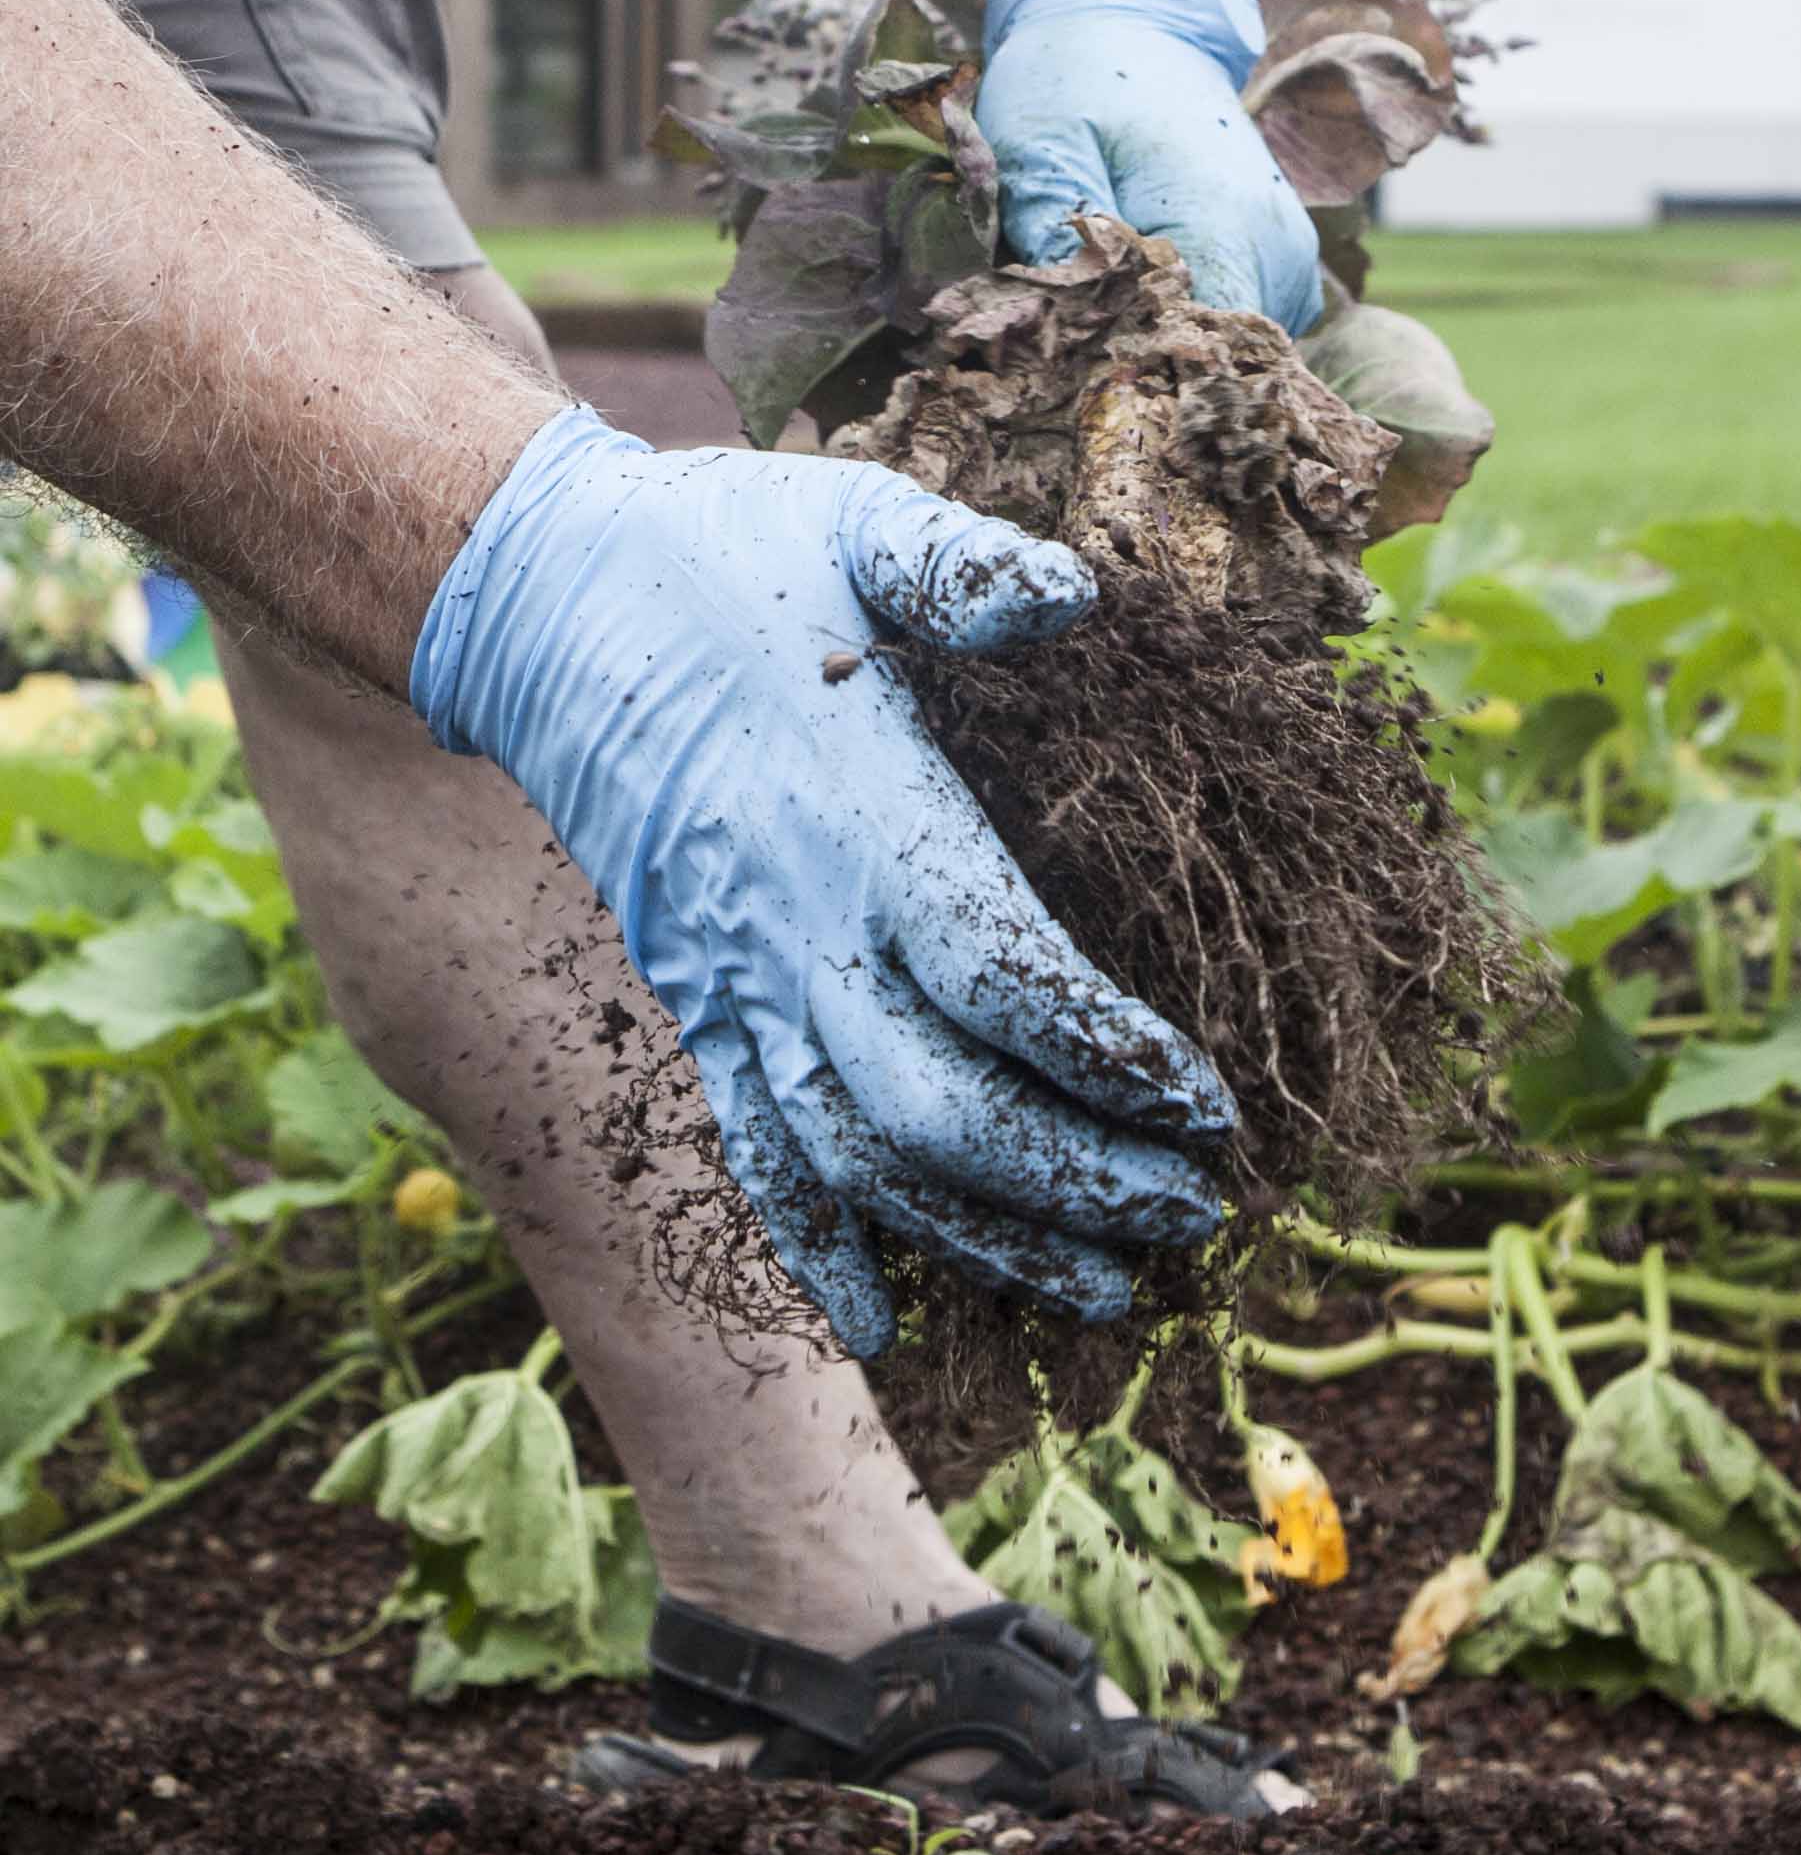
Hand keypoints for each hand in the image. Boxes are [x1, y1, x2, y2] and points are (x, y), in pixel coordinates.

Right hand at [413, 408, 1235, 1356]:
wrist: (539, 601)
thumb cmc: (727, 556)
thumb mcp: (856, 526)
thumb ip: (965, 567)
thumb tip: (1076, 592)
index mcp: (859, 822)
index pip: (1003, 979)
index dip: (1108, 1059)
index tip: (1207, 1107)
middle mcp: (794, 930)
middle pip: (941, 1110)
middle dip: (1075, 1180)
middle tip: (1194, 1216)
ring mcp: (734, 983)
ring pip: (860, 1164)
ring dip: (985, 1239)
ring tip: (1105, 1291)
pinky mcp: (694, 1004)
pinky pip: (755, 1157)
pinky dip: (818, 1250)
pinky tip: (883, 1328)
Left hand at [976, 0, 1324, 331]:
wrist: (1135, 20)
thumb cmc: (1076, 76)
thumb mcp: (1037, 139)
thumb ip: (1051, 225)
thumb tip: (1062, 317)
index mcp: (1220, 221)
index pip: (1199, 350)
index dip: (1136, 371)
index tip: (1078, 361)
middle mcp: (1276, 246)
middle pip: (1221, 357)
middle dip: (1153, 360)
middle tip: (1082, 337)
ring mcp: (1291, 252)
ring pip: (1240, 344)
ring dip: (1180, 342)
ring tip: (1115, 310)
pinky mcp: (1287, 254)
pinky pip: (1254, 322)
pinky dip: (1206, 322)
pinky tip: (1153, 297)